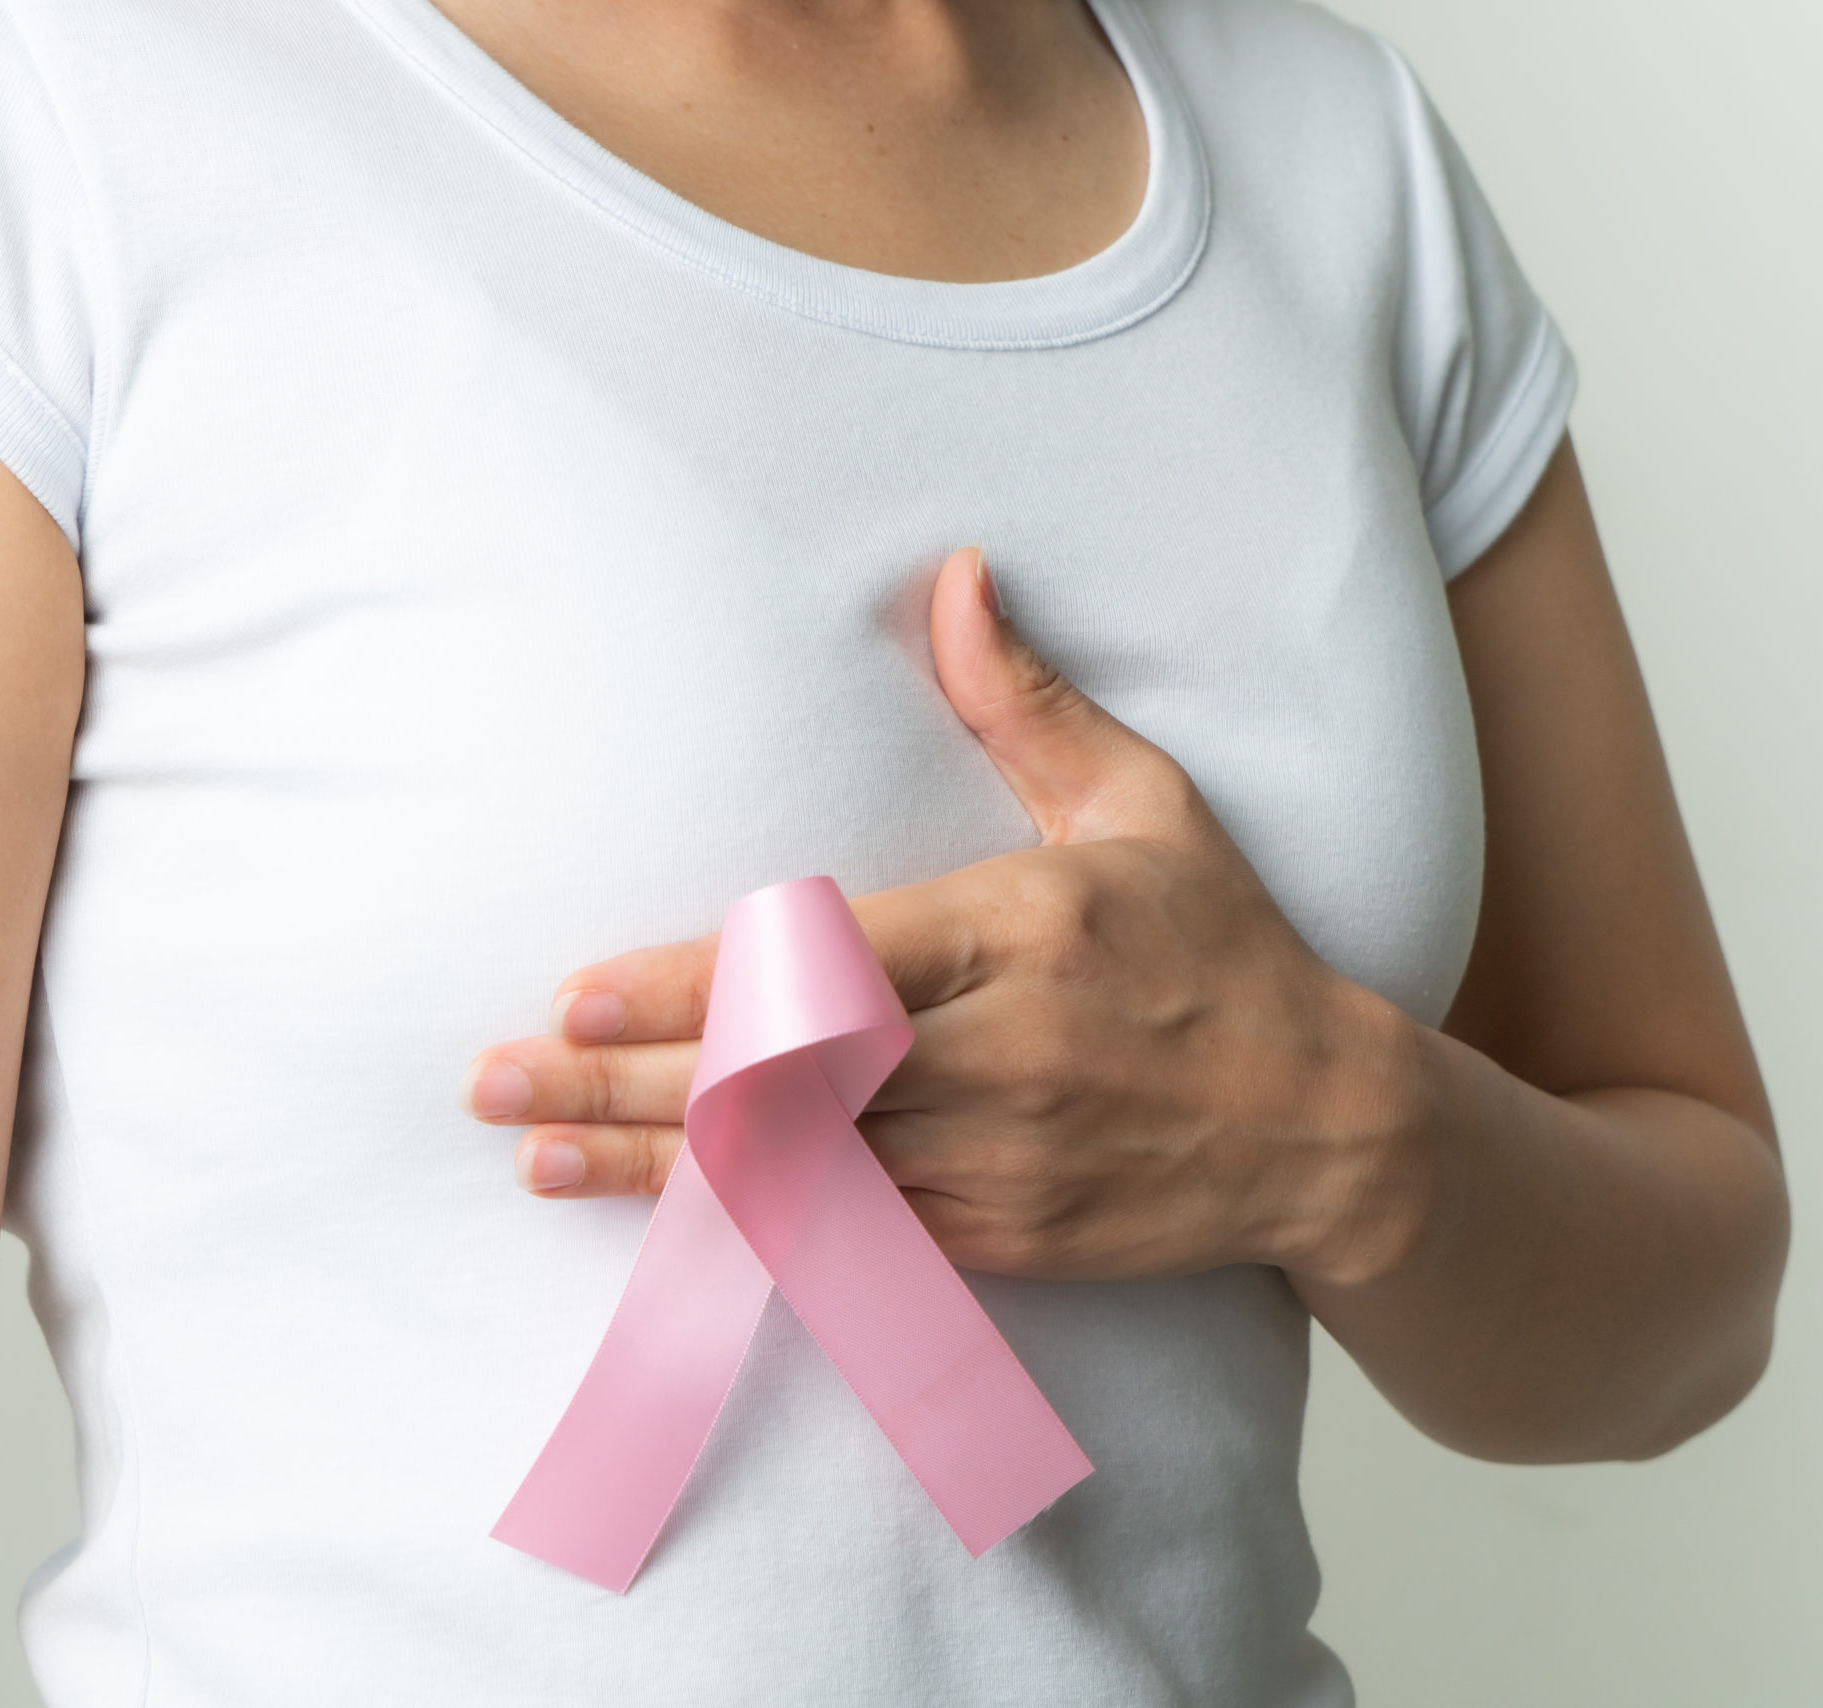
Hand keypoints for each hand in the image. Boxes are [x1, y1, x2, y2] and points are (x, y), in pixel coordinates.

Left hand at [461, 547, 1429, 1285]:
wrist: (1326, 1129)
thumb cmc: (1224, 949)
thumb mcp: (1145, 806)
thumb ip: (1027, 704)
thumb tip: (954, 575)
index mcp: (1030, 931)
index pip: (832, 968)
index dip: (697, 992)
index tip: (577, 993)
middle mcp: (1009, 1056)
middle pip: (786, 1084)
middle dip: (628, 1088)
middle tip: (495, 1082)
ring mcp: (1004, 1163)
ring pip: (800, 1176)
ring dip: (655, 1173)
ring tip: (533, 1158)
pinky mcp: (1003, 1240)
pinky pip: (853, 1240)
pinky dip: (746, 1231)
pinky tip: (655, 1221)